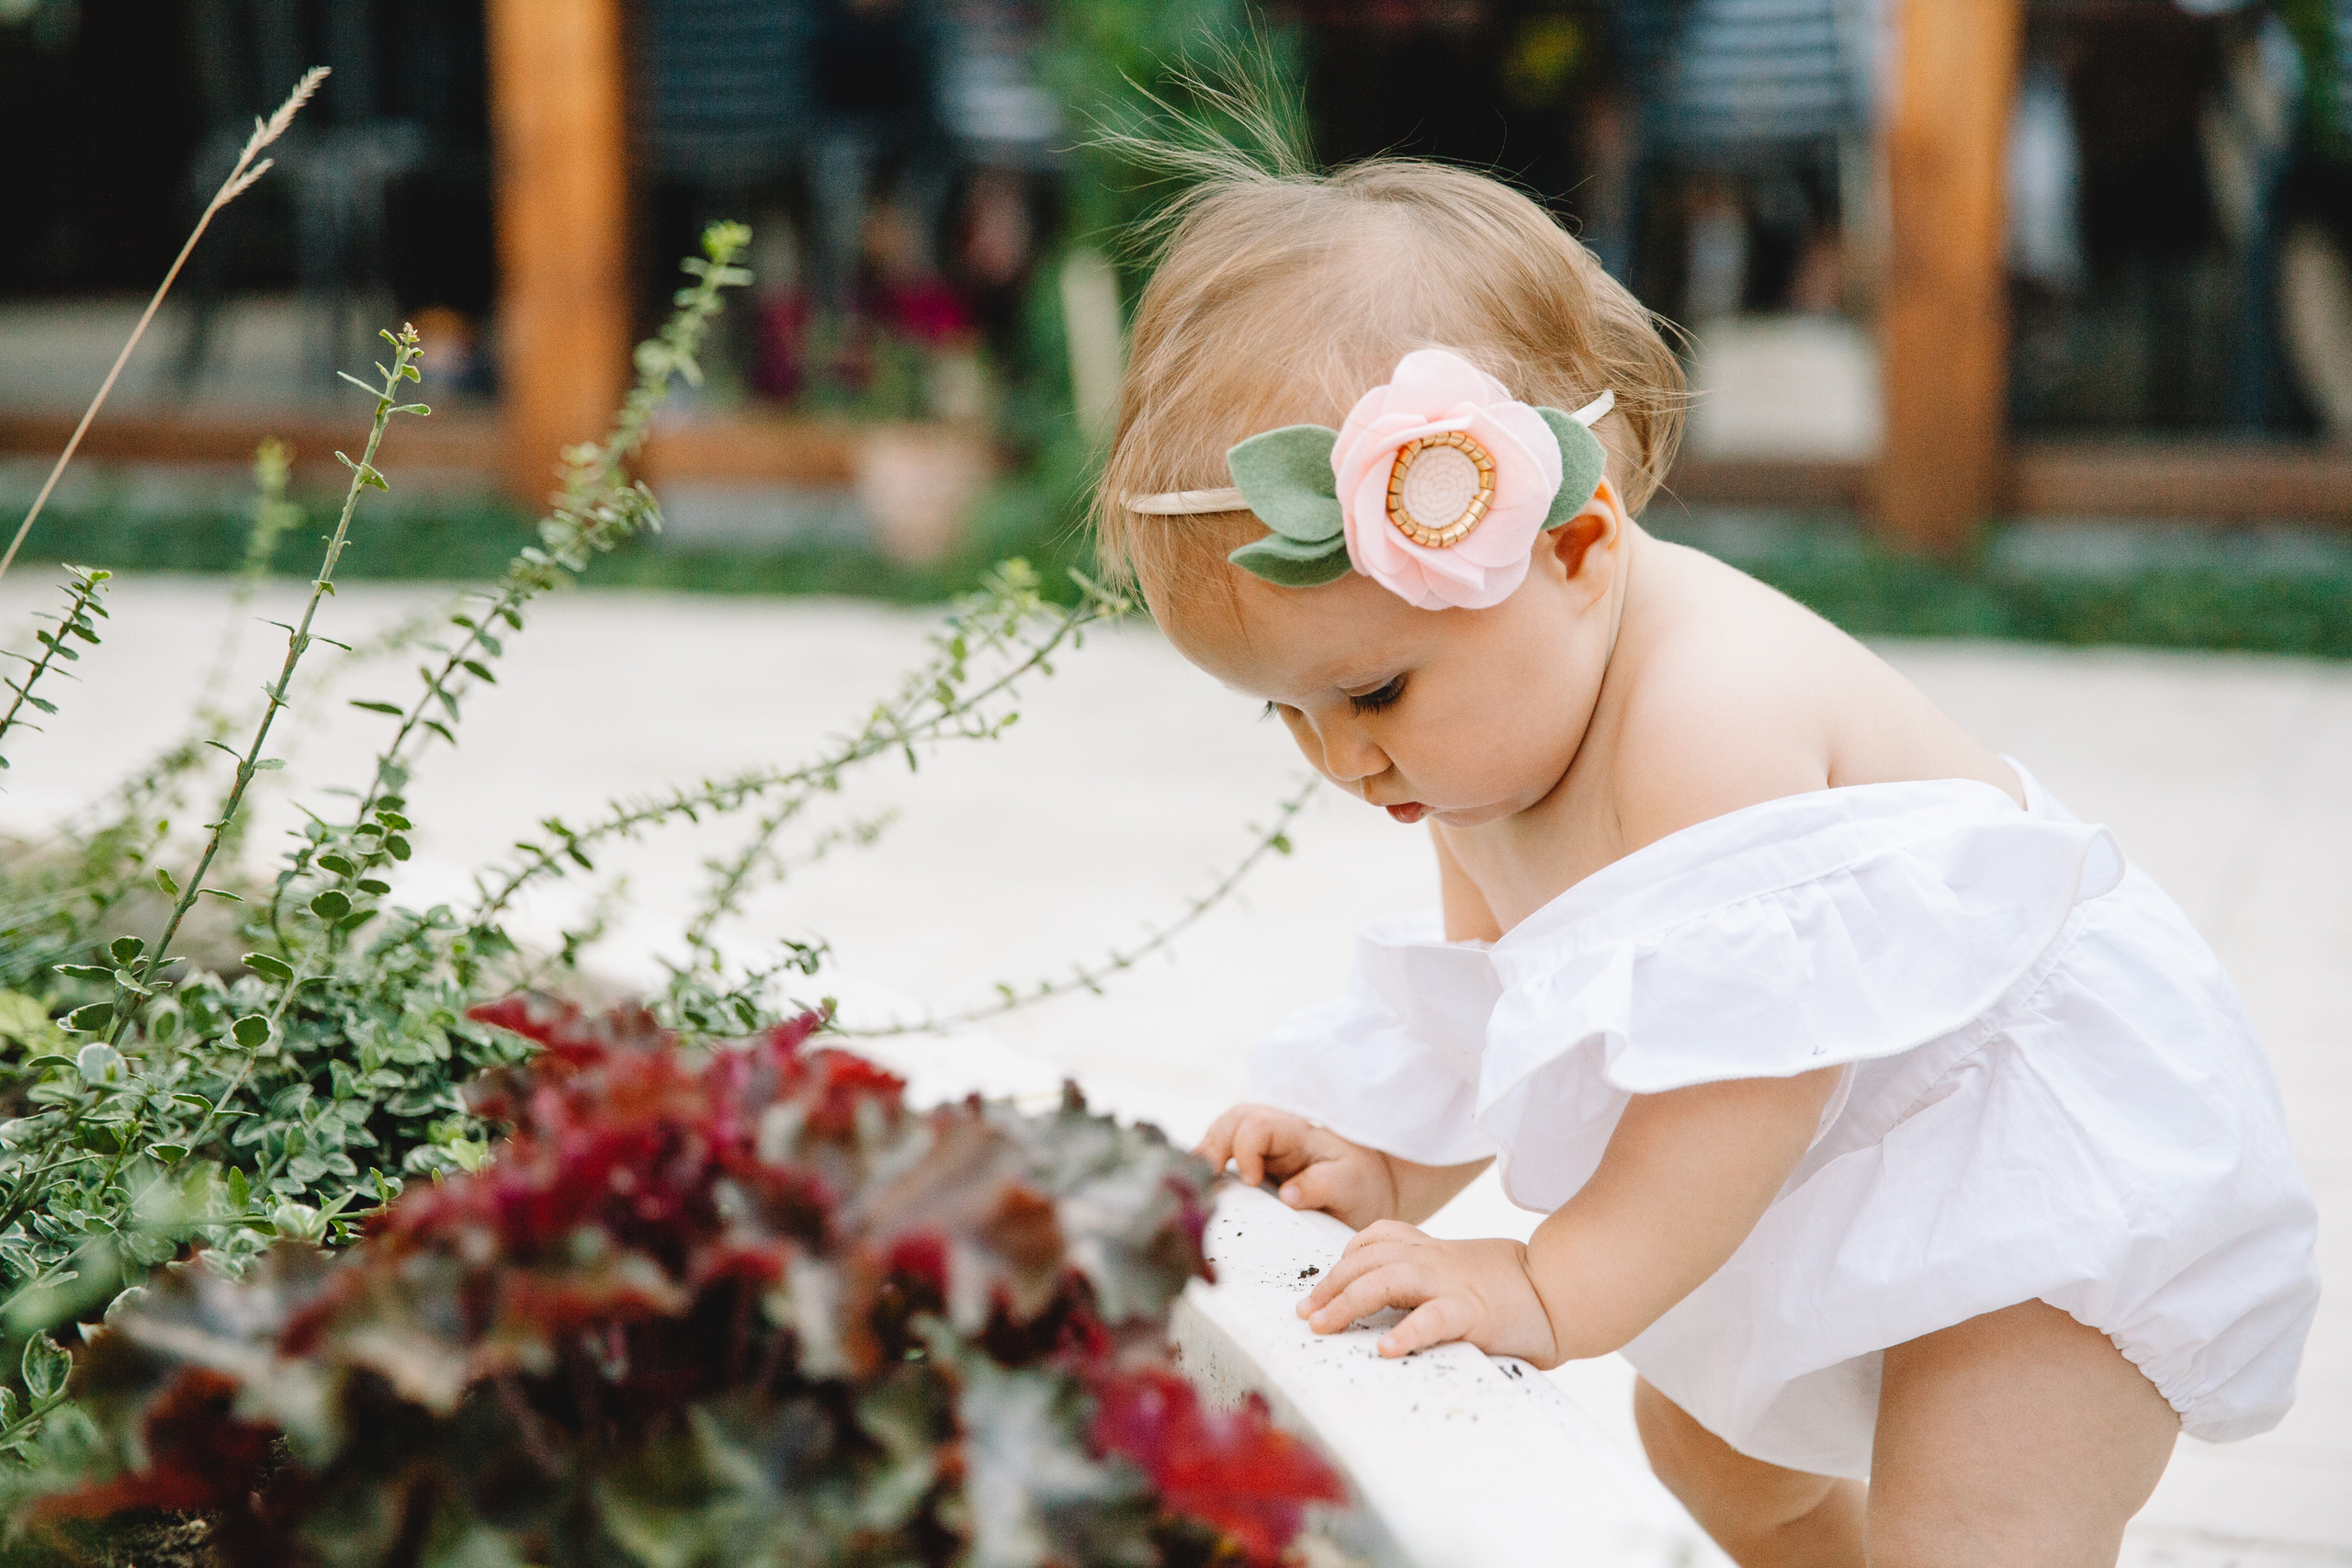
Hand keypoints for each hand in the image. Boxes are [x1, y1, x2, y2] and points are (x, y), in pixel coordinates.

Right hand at [1193, 1104, 1400, 1228]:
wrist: (1368, 1192)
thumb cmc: (1359, 1185)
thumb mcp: (1350, 1185)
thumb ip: (1322, 1185)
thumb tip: (1288, 1196)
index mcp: (1296, 1132)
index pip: (1258, 1125)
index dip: (1245, 1150)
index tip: (1251, 1182)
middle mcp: (1274, 1133)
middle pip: (1231, 1121)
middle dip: (1214, 1147)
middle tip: (1210, 1181)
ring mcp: (1260, 1148)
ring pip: (1220, 1134)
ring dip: (1205, 1156)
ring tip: (1201, 1184)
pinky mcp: (1252, 1165)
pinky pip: (1221, 1156)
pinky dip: (1207, 1169)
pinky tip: (1204, 1189)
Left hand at [1298, 1220, 1561, 1364]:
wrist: (1561, 1288)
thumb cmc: (1508, 1285)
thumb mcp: (1458, 1268)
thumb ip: (1422, 1275)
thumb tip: (1381, 1301)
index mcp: (1430, 1249)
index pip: (1373, 1239)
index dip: (1340, 1261)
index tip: (1319, 1290)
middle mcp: (1433, 1259)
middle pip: (1366, 1260)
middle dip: (1330, 1286)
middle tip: (1306, 1315)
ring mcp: (1451, 1283)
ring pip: (1386, 1280)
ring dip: (1348, 1303)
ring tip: (1324, 1327)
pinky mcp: (1473, 1312)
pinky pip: (1433, 1318)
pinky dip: (1407, 1332)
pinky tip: (1387, 1349)